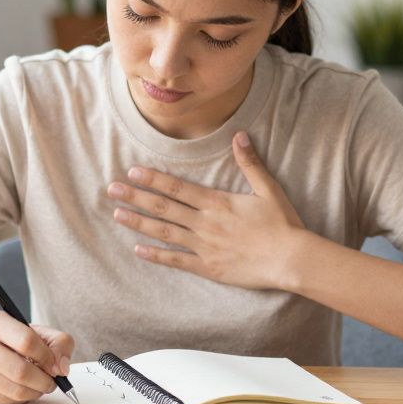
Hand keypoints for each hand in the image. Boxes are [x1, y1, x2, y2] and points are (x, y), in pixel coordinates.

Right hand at [0, 309, 74, 403]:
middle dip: (44, 380)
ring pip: (15, 390)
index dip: (48, 357)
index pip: (27, 341)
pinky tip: (24, 388)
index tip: (56, 365)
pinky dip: (22, 398)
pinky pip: (7, 401)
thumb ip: (59, 342)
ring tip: (41, 385)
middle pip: (20, 370)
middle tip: (53, 381)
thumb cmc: (10, 340)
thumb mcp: (36, 331)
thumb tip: (62, 368)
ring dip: (36, 392)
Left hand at [105, 131, 305, 289]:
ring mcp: (204, 246)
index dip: (153, 179)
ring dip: (138, 223)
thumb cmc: (282, 224)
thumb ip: (249, 162)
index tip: (132, 172)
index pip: (177, 188)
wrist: (290, 259)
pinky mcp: (208, 268)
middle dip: (136, 197)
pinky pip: (176, 261)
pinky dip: (156, 255)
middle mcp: (205, 223)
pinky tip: (138, 250)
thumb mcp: (267, 189)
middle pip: (163, 207)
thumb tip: (239, 135)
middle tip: (112, 190)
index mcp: (216, 203)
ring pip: (164, 232)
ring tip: (117, 214)